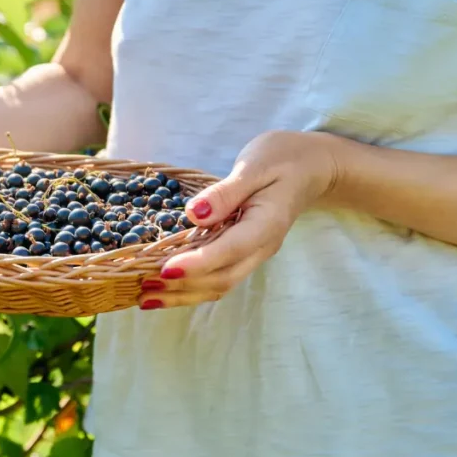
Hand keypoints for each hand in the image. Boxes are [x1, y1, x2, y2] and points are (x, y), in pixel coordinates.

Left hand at [137, 130, 340, 309]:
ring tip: (147, 298)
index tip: (165, 270)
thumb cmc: (283, 159)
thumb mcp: (254, 165)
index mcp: (266, 225)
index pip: (229, 251)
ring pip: (219, 284)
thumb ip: (225, 193)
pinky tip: (166, 288)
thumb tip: (195, 214)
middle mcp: (261, 247)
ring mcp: (253, 253)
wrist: (312, 167)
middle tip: (144, 290)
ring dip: (183, 295)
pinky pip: (218, 276)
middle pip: (222, 279)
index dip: (197, 264)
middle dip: (182, 288)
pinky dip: (191, 286)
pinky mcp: (243, 252)